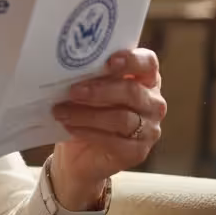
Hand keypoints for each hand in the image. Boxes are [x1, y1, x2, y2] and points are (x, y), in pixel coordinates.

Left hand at [49, 48, 166, 209]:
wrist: (79, 153)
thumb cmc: (87, 111)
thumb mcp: (88, 88)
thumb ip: (91, 75)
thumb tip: (72, 64)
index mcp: (146, 78)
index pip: (148, 63)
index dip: (131, 60)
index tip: (109, 62)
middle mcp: (153, 102)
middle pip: (132, 91)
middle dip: (99, 90)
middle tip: (72, 91)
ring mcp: (149, 129)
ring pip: (121, 118)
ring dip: (88, 114)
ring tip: (62, 111)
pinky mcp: (138, 152)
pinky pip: (114, 141)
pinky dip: (88, 132)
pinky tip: (70, 127)